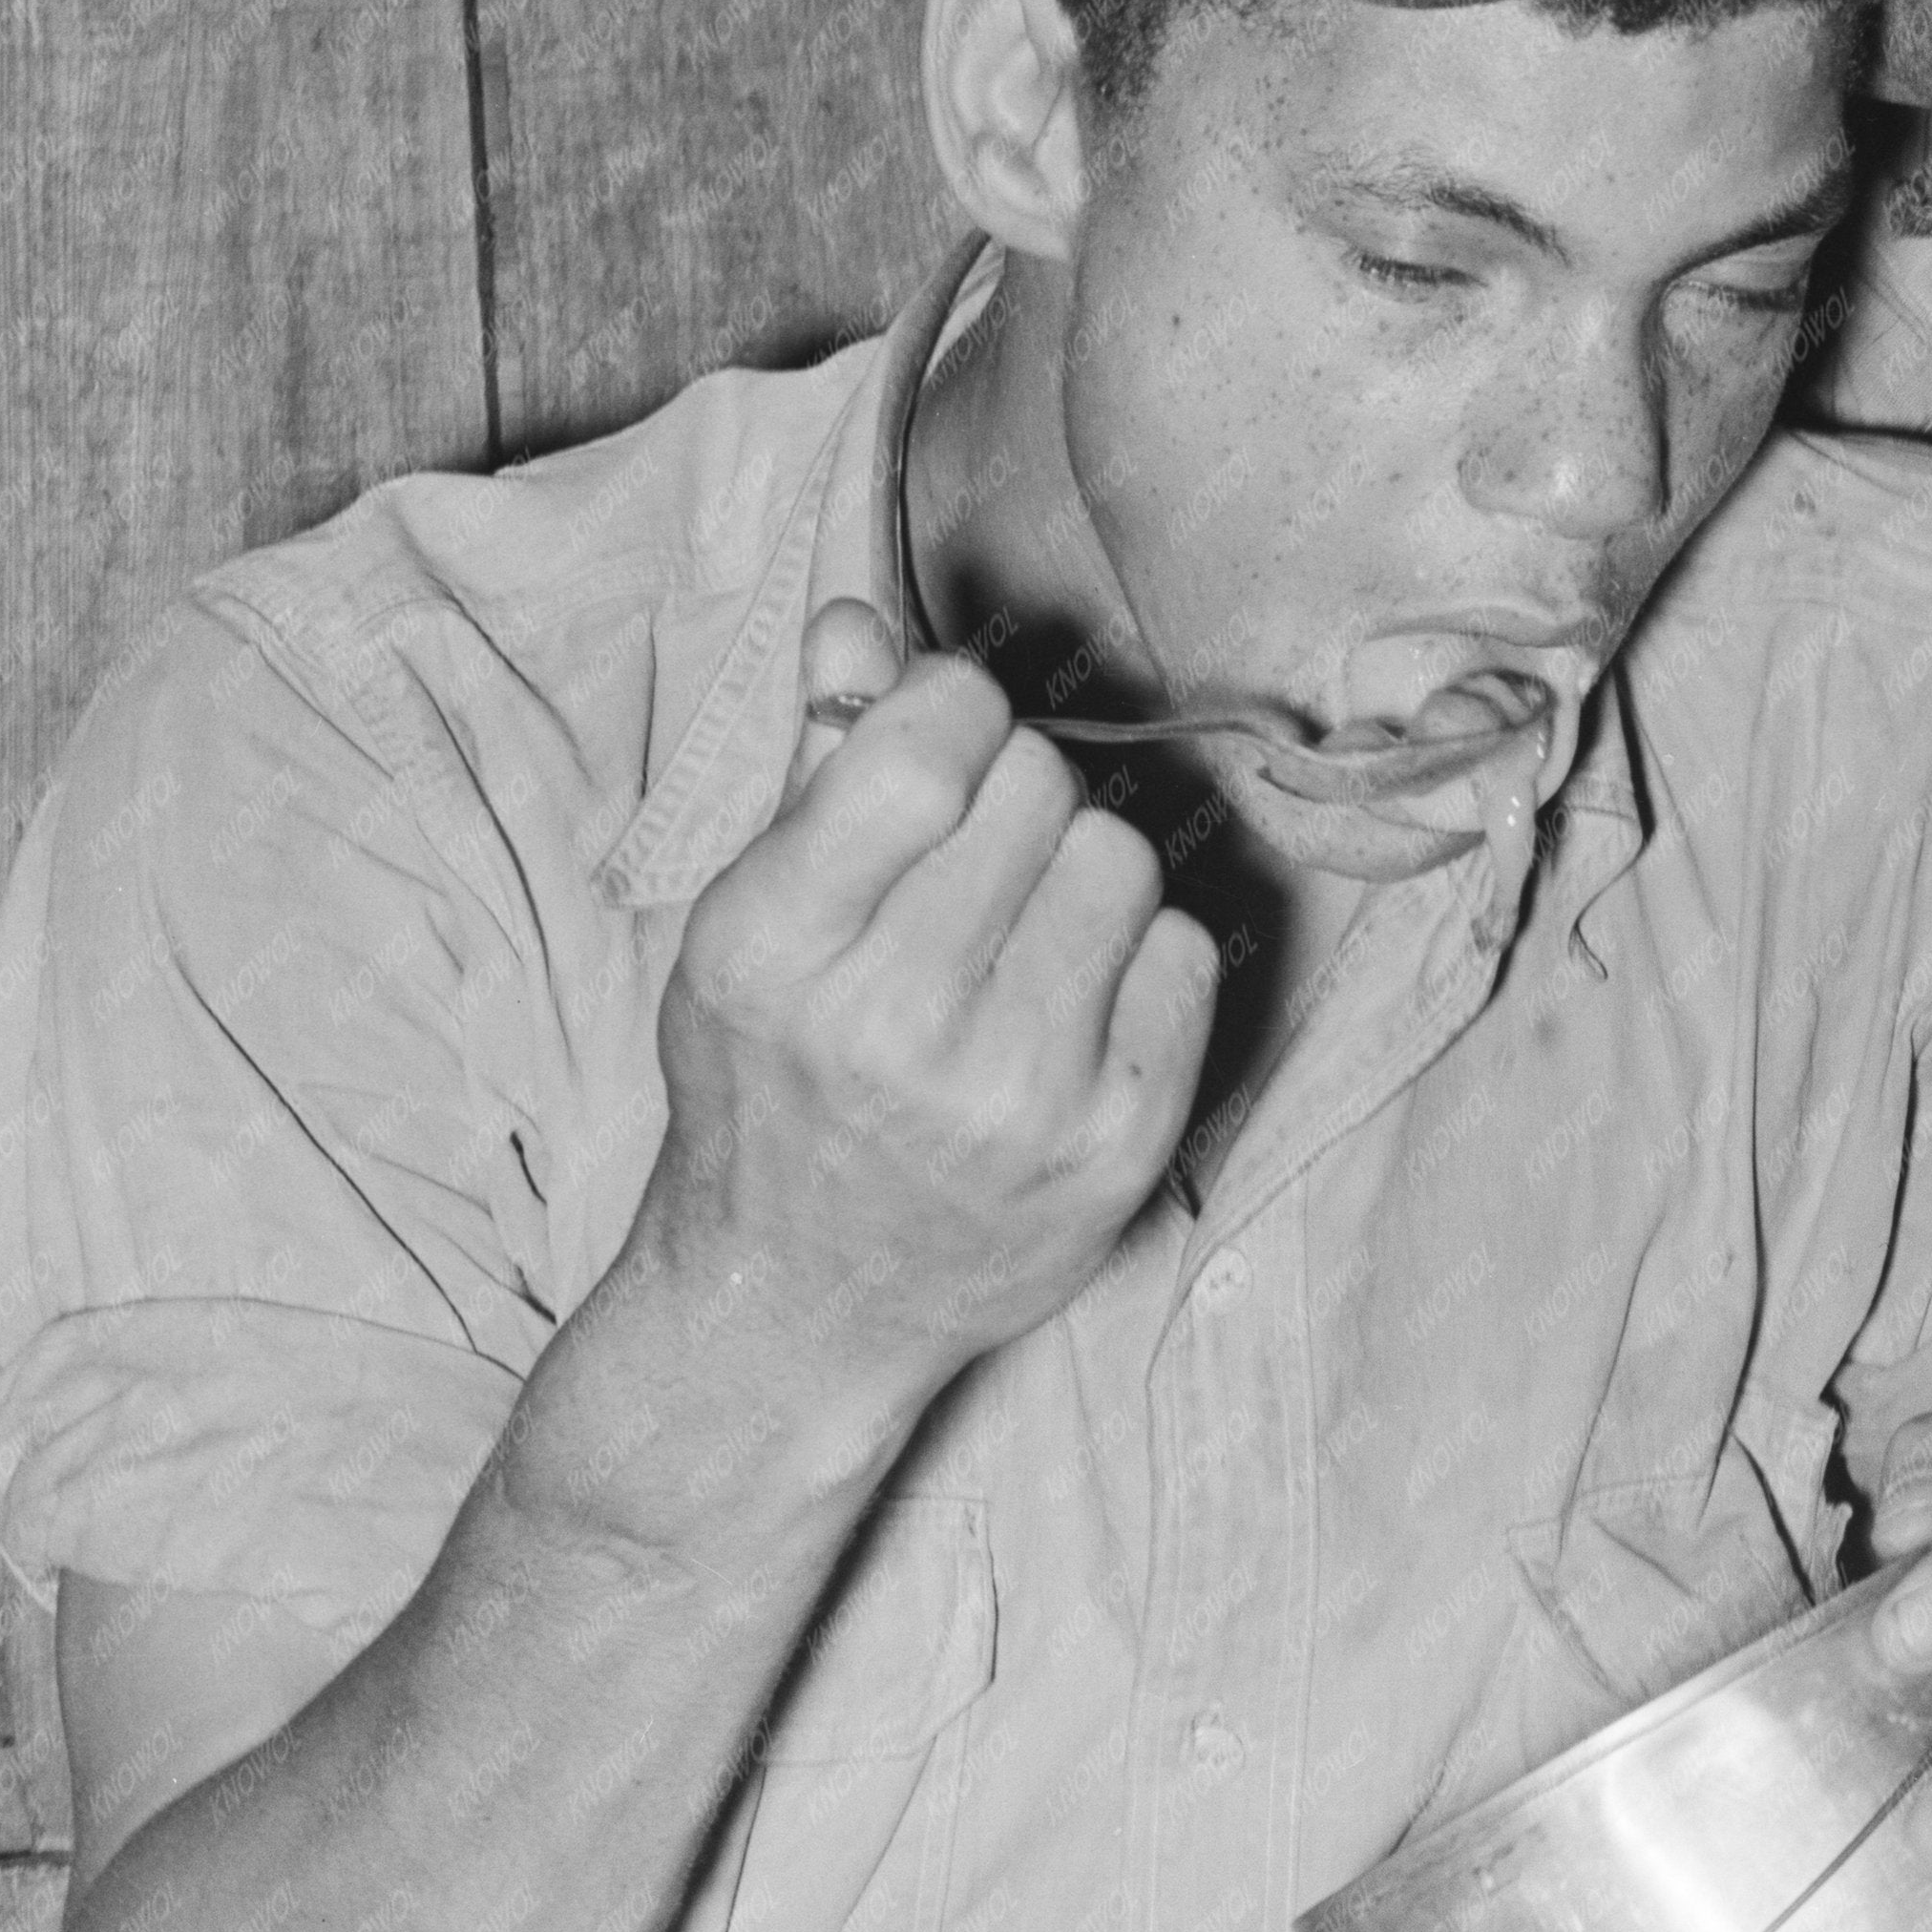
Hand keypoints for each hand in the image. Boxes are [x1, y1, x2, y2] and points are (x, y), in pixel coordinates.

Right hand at [620, 599, 1221, 1391]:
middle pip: (1038, 784)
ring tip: (1019, 941)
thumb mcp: (745, 929)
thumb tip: (864, 624)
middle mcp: (897, 1024)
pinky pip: (1186, 957)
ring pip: (1120, 859)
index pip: (932, 733)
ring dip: (1079, 875)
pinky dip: (1141, 962)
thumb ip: (811, 771)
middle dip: (1010, 799)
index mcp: (779, 946)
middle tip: (969, 872)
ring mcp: (1018, 1096)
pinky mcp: (1116, 1146)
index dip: (945, 717)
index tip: (931, 758)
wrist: (803, 1307)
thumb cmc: (772, 1095)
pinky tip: (1072, 1008)